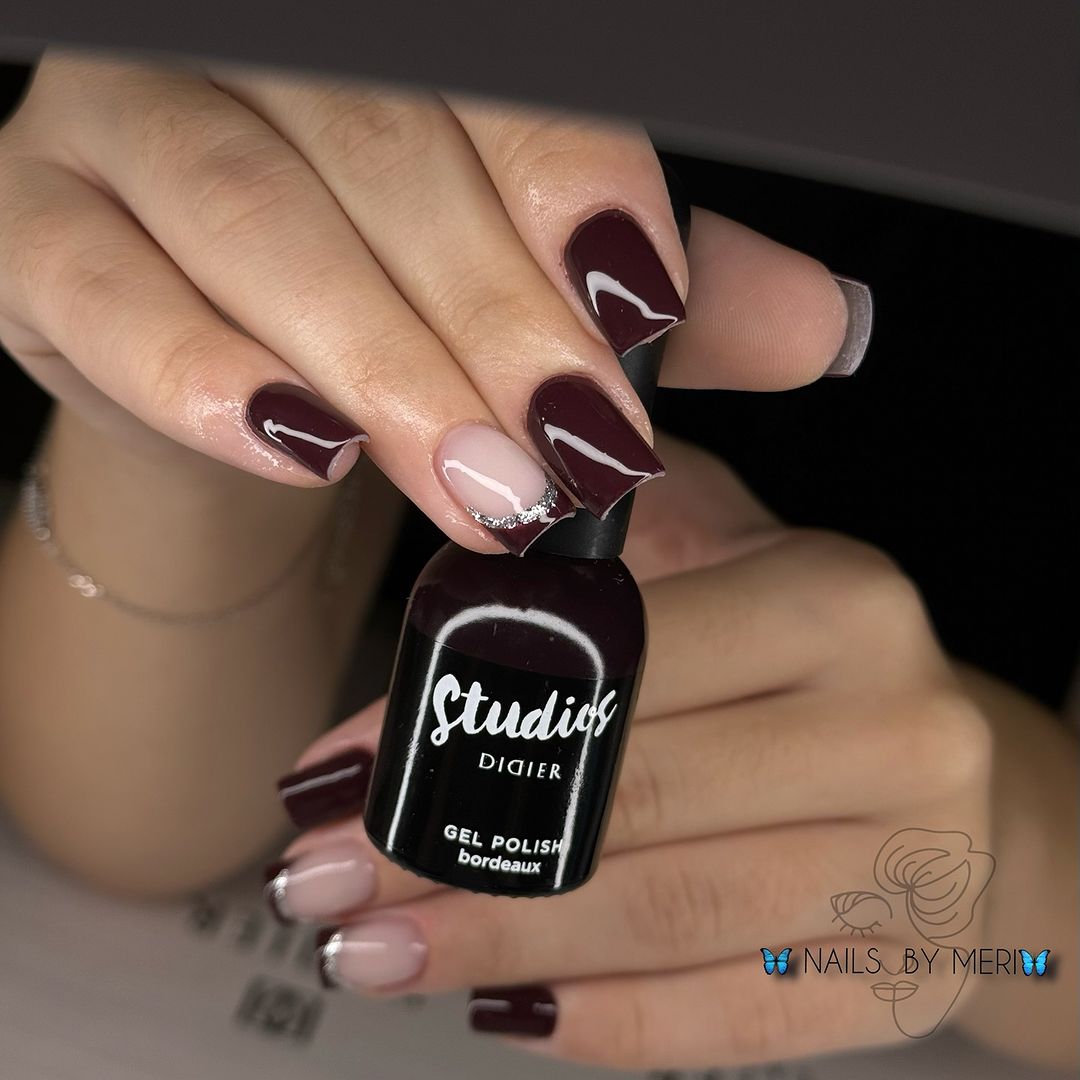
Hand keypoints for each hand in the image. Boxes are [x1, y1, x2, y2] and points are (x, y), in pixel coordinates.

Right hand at [0, 50, 860, 552]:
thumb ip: (658, 295)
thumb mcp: (524, 294)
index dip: (570, 192)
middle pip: (383, 161)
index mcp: (388, 51)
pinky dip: (199, 371)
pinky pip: (105, 293)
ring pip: (255, 219)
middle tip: (562, 450)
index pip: (495, 92)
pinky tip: (293, 443)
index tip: (639, 313)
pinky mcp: (34, 230)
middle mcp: (250, 54)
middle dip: (486, 319)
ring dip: (374, 362)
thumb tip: (818, 322)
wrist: (215, 362)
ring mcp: (122, 126)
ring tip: (468, 480)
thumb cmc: (376, 307)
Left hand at [263, 434, 1044, 1071]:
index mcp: (833, 602)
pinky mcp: (906, 978)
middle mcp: (894, 728)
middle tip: (322, 878)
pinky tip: (497, 1010)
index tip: (336, 771)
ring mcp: (916, 867)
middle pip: (631, 804)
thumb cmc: (807, 655)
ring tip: (368, 950)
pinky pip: (735, 1017)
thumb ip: (608, 541)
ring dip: (495, 943)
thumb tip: (447, 541)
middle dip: (448, 851)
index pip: (615, 664)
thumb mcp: (729, 552)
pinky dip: (604, 1023)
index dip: (460, 722)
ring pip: (666, 920)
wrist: (958, 777)